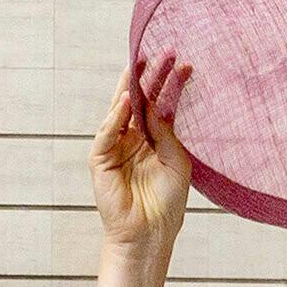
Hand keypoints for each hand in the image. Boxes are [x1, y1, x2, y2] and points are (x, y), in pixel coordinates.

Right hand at [91, 57, 194, 263]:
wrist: (150, 234)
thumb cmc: (166, 204)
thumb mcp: (176, 162)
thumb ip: (165, 132)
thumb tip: (154, 104)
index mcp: (153, 139)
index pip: (160, 104)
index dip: (171, 84)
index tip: (186, 65)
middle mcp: (133, 138)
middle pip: (140, 100)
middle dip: (150, 76)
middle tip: (164, 52)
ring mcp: (115, 147)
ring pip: (121, 110)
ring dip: (131, 87)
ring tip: (142, 64)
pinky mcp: (100, 159)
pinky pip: (107, 132)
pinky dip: (115, 116)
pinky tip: (126, 100)